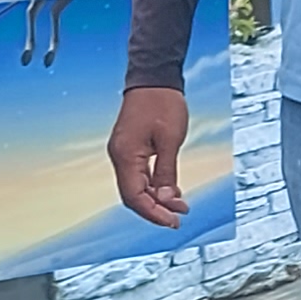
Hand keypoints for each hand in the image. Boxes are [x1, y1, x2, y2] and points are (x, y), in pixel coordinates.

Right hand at [106, 88, 189, 228]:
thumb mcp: (170, 140)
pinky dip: (154, 185)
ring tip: (180, 205)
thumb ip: (167, 172)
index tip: (172, 221)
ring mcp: (123, 152)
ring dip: (157, 198)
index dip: (152, 213)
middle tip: (178, 217)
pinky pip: (139, 174)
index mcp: (126, 155)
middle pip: (133, 195)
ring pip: (137, 186)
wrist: (154, 78)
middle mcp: (119, 156)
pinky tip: (171, 190)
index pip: (134, 196)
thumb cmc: (162, 103)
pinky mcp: (130, 148)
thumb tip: (166, 199)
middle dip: (156, 208)